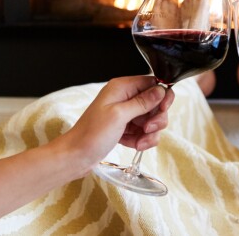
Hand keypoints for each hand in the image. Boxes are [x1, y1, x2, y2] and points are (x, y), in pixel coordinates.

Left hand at [56, 75, 174, 175]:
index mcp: (122, 87)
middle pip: (155, 103)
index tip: (162, 109)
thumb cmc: (92, 134)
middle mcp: (125, 98)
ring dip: (150, 133)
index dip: (162, 96)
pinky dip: (142, 139)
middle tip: (148, 128)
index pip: (152, 83)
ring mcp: (126, 113)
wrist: (76, 156)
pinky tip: (134, 145)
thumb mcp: (119, 115)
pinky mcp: (126, 127)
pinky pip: (144, 131)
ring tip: (139, 142)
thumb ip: (142, 102)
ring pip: (152, 119)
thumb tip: (161, 90)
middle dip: (156, 118)